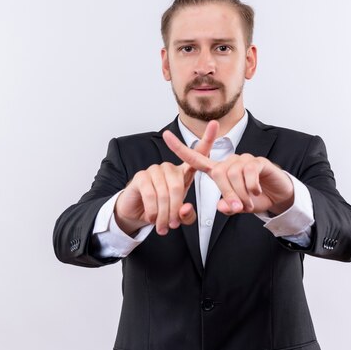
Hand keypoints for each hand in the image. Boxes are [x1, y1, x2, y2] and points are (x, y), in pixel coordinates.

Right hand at [114, 121, 219, 235]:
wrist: (136, 213)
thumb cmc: (161, 210)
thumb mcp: (178, 216)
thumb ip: (186, 215)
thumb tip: (185, 208)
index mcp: (183, 174)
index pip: (198, 154)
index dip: (207, 139)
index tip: (214, 123)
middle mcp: (170, 168)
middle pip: (178, 187)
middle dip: (175, 210)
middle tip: (173, 226)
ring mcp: (155, 170)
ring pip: (165, 193)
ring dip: (164, 214)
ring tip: (163, 226)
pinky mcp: (141, 176)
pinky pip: (151, 195)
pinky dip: (153, 211)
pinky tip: (152, 218)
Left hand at [162, 131, 294, 215]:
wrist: (278, 195)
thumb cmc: (254, 199)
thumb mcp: (238, 207)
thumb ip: (228, 207)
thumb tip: (222, 207)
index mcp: (219, 171)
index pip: (196, 159)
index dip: (179, 148)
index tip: (165, 135)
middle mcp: (229, 162)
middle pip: (218, 174)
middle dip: (227, 194)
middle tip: (239, 208)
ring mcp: (243, 159)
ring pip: (233, 175)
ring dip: (241, 194)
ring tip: (249, 203)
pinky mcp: (258, 161)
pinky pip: (249, 172)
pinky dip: (252, 186)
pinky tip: (257, 191)